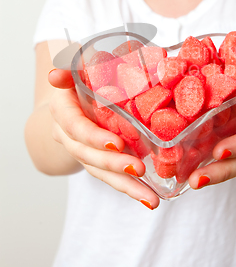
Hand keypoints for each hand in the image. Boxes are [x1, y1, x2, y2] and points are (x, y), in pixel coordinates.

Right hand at [48, 69, 159, 208]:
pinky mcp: (98, 163)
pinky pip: (112, 178)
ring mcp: (83, 152)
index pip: (75, 127)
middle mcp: (70, 136)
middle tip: (138, 168)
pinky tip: (150, 198)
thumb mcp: (78, 68)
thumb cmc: (81, 79)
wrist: (72, 100)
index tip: (116, 144)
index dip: (93, 137)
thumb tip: (54, 75)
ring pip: (101, 172)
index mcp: (63, 111)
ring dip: (125, 186)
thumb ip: (69, 68)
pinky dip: (131, 188)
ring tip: (149, 198)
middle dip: (113, 164)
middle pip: (88, 155)